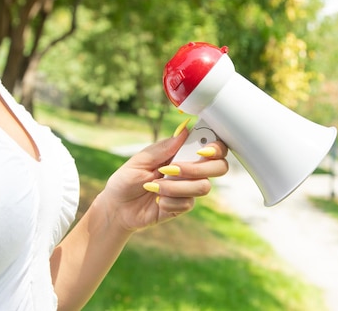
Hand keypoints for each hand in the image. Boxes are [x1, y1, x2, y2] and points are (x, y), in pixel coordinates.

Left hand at [96, 123, 228, 231]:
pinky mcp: (183, 206)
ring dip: (176, 187)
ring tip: (154, 187)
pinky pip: (188, 203)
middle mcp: (190, 170)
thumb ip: (163, 148)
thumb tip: (184, 129)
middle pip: (220, 167)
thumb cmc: (126, 180)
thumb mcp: (140, 160)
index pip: (212, 147)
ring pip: (203, 187)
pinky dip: (169, 200)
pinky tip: (156, 200)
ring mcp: (188, 189)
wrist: (117, 208)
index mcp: (181, 153)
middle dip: (198, 169)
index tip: (202, 151)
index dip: (216, 147)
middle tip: (171, 170)